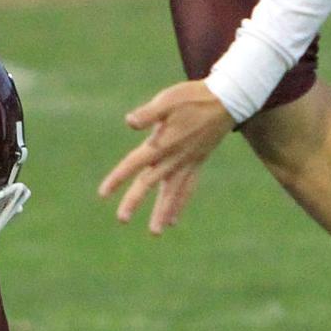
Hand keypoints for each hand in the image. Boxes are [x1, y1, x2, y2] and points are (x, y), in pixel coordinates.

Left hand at [98, 81, 233, 233]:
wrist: (226, 101)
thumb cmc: (193, 98)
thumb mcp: (168, 100)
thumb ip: (148, 114)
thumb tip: (129, 122)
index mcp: (161, 144)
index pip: (134, 163)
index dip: (118, 178)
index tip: (103, 194)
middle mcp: (173, 158)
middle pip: (149, 183)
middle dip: (135, 201)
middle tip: (121, 219)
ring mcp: (187, 163)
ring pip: (172, 192)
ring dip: (162, 212)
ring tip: (155, 232)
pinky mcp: (197, 162)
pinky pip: (188, 188)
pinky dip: (180, 204)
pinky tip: (174, 220)